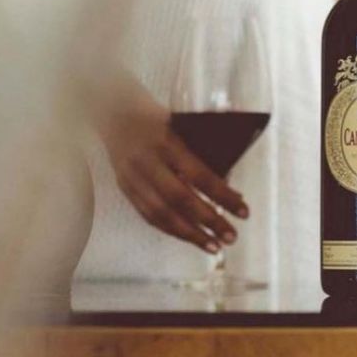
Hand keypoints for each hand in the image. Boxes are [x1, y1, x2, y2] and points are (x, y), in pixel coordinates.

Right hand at [103, 90, 248, 253]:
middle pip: (180, 199)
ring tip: (213, 247)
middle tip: (231, 237)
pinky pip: (148, 215)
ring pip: (162, 214)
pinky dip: (171, 230)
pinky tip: (190, 238)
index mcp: (166, 141)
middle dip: (209, 221)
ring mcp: (132, 177)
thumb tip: (229, 189)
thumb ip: (202, 154)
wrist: (113, 109)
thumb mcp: (182, 126)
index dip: (222, 196)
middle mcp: (147, 161)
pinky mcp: (124, 188)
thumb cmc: (159, 118)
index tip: (244, 212)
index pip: (199, 175)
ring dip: (190, 234)